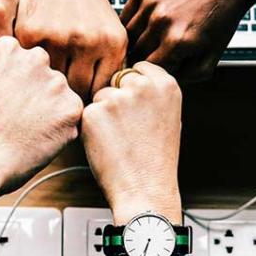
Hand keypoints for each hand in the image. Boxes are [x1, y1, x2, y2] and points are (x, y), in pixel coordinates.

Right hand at [0, 36, 84, 194]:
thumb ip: (3, 70)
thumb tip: (18, 75)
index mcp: (8, 48)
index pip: (23, 61)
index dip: (15, 84)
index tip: (4, 100)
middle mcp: (35, 57)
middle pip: (44, 75)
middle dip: (36, 94)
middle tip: (17, 118)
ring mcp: (56, 82)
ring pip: (59, 95)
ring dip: (50, 111)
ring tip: (26, 131)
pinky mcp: (72, 107)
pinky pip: (70, 116)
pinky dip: (60, 129)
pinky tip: (38, 139)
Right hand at [16, 0, 126, 99]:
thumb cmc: (87, 4)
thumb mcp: (110, 31)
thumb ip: (109, 66)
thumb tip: (101, 105)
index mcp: (112, 44)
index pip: (100, 91)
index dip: (90, 100)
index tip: (80, 101)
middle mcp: (87, 42)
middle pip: (76, 92)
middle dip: (68, 97)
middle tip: (60, 98)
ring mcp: (57, 38)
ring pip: (51, 82)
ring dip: (47, 84)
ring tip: (44, 85)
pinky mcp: (31, 34)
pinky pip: (30, 66)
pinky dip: (30, 68)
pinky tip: (31, 65)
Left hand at [81, 62, 182, 224]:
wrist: (145, 188)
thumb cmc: (156, 158)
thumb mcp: (168, 116)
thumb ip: (152, 93)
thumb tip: (132, 78)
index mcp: (165, 84)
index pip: (139, 67)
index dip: (133, 87)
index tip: (136, 105)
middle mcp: (142, 86)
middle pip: (117, 80)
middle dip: (118, 98)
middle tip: (128, 128)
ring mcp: (117, 98)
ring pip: (100, 96)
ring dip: (104, 113)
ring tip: (120, 139)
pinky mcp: (94, 113)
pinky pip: (87, 113)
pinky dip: (92, 127)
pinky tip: (107, 145)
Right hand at [121, 0, 255, 81]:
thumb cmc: (220, 20)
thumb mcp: (211, 58)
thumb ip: (186, 77)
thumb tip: (159, 80)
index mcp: (177, 42)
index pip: (148, 69)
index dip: (152, 72)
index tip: (159, 68)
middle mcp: (161, 21)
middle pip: (135, 53)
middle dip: (144, 57)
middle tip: (155, 55)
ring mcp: (151, 2)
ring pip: (127, 34)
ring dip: (135, 41)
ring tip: (151, 41)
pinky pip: (126, 14)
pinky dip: (132, 22)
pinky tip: (147, 24)